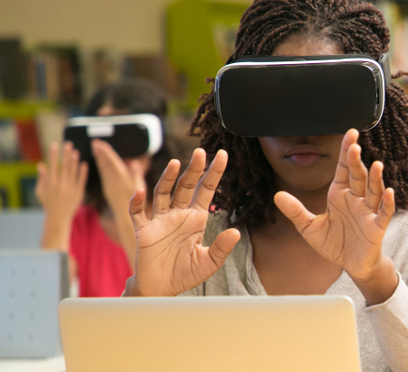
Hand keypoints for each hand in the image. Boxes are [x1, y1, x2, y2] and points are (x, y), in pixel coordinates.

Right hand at [35, 142, 87, 219]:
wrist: (59, 217)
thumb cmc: (48, 203)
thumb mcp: (40, 191)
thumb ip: (42, 178)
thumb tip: (40, 164)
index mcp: (51, 183)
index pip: (52, 165)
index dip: (53, 154)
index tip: (55, 144)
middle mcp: (61, 184)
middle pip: (64, 166)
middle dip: (66, 154)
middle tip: (68, 144)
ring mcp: (71, 188)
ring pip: (73, 172)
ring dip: (75, 161)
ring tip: (75, 151)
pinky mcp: (79, 192)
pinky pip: (82, 180)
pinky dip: (83, 172)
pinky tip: (84, 164)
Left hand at [92, 139, 145, 217]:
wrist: (125, 215)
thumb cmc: (137, 201)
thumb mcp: (139, 186)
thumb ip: (136, 173)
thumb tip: (134, 162)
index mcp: (121, 177)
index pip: (111, 161)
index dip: (105, 151)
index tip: (99, 143)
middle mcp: (113, 179)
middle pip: (105, 163)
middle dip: (100, 152)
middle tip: (94, 142)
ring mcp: (109, 184)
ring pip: (103, 168)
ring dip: (99, 158)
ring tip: (94, 149)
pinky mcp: (107, 188)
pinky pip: (103, 174)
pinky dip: (100, 167)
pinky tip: (99, 163)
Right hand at [126, 149, 239, 296]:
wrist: (161, 288)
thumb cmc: (185, 274)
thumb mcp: (208, 263)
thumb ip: (221, 248)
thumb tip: (236, 232)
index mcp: (196, 219)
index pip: (207, 190)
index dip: (214, 173)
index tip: (223, 155)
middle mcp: (179, 215)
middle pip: (186, 186)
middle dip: (194, 169)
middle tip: (201, 152)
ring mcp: (160, 220)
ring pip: (164, 193)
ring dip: (168, 178)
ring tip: (175, 163)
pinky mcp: (144, 231)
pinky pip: (137, 214)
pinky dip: (136, 202)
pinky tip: (139, 192)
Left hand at [274, 129, 396, 302]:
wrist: (352, 265)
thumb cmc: (334, 243)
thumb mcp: (309, 228)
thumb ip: (295, 211)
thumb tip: (277, 195)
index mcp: (339, 195)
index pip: (343, 169)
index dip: (346, 152)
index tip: (350, 134)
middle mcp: (356, 199)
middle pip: (358, 176)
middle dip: (356, 161)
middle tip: (355, 144)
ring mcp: (368, 212)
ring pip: (373, 191)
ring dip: (375, 178)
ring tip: (376, 165)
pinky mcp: (377, 227)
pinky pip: (384, 212)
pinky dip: (387, 202)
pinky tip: (388, 192)